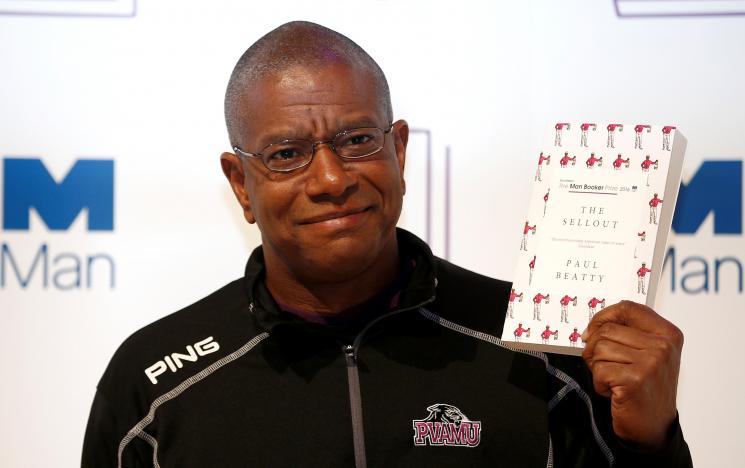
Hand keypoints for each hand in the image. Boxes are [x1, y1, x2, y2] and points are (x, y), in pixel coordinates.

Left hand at [582, 300, 682, 448]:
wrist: (654, 428)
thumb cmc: (645, 388)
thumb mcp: (647, 354)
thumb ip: (627, 333)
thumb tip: (593, 326)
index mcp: (668, 333)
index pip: (627, 308)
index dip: (603, 317)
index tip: (592, 330)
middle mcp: (663, 345)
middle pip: (607, 329)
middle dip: (595, 348)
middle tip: (605, 366)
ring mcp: (651, 362)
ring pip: (600, 348)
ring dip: (598, 367)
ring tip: (614, 380)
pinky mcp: (635, 379)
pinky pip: (599, 369)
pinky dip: (599, 383)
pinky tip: (614, 392)